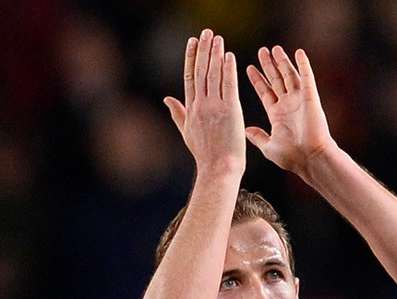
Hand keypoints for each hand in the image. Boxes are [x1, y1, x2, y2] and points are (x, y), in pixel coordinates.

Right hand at [163, 29, 245, 175]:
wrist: (219, 168)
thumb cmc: (205, 154)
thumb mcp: (187, 133)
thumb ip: (177, 114)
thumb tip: (166, 98)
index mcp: (190, 109)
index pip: (190, 77)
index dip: (191, 57)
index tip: (193, 42)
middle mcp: (200, 105)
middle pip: (201, 71)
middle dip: (204, 50)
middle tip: (206, 33)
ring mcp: (214, 107)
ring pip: (214, 75)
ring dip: (216, 54)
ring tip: (218, 39)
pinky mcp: (230, 111)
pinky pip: (228, 85)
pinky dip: (228, 69)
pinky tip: (228, 56)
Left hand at [245, 46, 335, 174]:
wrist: (310, 158)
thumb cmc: (291, 157)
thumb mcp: (268, 146)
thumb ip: (257, 137)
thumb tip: (246, 130)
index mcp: (277, 115)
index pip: (265, 92)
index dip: (258, 80)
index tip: (249, 68)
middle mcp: (288, 105)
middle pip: (276, 80)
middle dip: (269, 66)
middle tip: (261, 51)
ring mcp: (299, 100)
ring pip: (289, 76)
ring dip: (282, 62)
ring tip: (274, 49)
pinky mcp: (310, 98)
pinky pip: (307, 77)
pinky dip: (303, 64)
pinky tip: (298, 52)